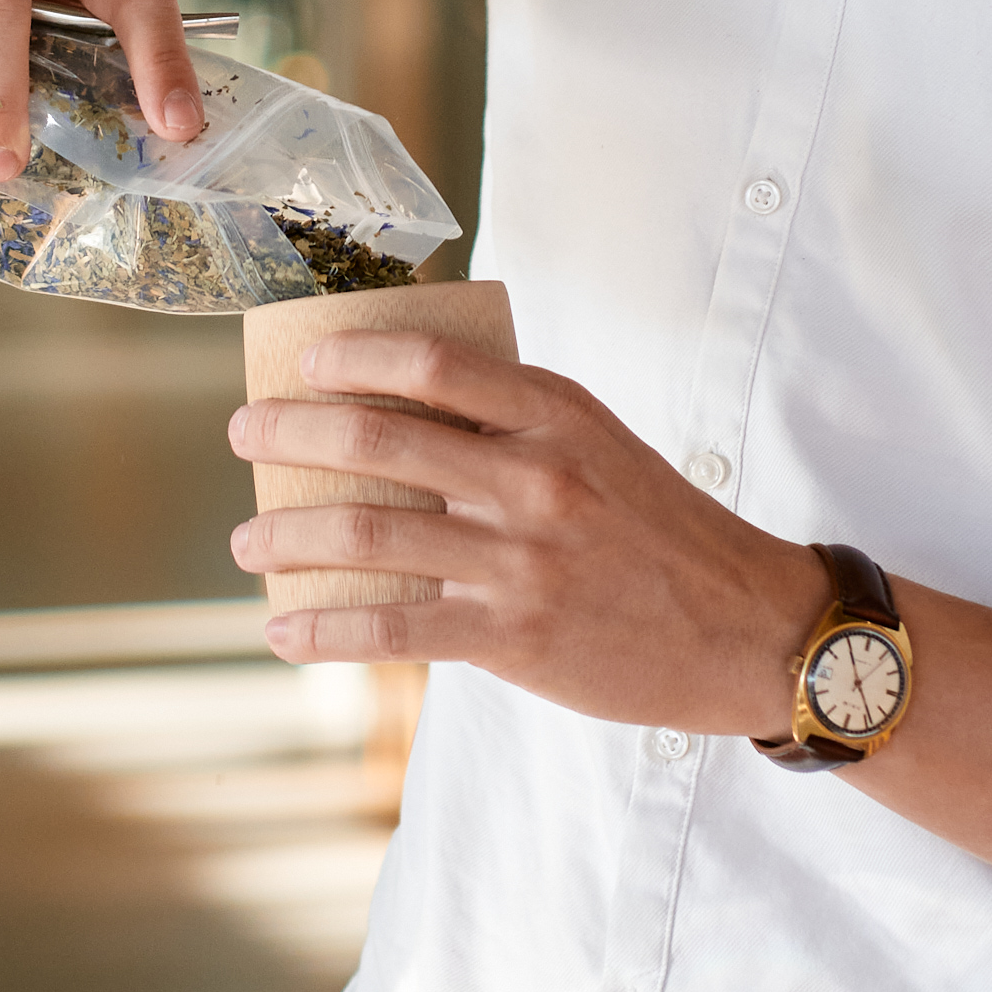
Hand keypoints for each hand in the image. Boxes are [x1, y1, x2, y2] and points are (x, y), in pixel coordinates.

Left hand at [227, 332, 829, 734]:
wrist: (746, 628)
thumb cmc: (661, 530)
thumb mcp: (599, 444)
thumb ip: (513, 422)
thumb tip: (401, 402)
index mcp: (555, 414)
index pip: (429, 363)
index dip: (350, 355)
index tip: (304, 363)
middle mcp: (533, 477)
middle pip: (376, 439)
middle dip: (289, 434)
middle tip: (246, 435)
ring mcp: (520, 559)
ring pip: (368, 532)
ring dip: (286, 537)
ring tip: (248, 546)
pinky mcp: (512, 636)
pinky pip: (392, 627)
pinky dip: (322, 627)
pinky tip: (283, 629)